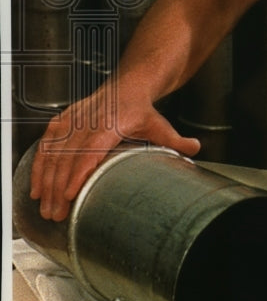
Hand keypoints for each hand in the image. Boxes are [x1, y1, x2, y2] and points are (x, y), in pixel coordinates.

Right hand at [29, 82, 200, 221]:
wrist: (127, 85)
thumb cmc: (142, 109)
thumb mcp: (159, 124)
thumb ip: (176, 140)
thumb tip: (196, 149)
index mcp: (110, 123)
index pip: (90, 151)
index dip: (77, 174)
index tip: (69, 195)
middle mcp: (87, 120)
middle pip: (67, 157)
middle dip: (58, 188)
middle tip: (55, 215)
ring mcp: (73, 120)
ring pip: (53, 152)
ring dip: (45, 181)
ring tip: (44, 207)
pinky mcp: (63, 121)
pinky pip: (46, 144)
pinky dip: (39, 165)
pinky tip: (36, 186)